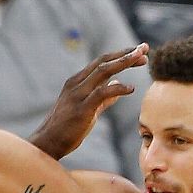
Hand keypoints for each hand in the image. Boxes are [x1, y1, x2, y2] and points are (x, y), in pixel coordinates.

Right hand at [31, 44, 148, 158]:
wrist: (48, 144)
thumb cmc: (67, 129)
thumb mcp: (88, 108)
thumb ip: (104, 97)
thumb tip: (119, 85)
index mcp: (77, 82)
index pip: (102, 62)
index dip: (122, 55)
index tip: (140, 52)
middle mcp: (76, 84)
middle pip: (104, 61)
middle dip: (126, 53)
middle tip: (145, 48)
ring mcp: (77, 95)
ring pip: (103, 71)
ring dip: (124, 62)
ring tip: (142, 60)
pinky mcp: (81, 109)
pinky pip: (101, 93)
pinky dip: (118, 88)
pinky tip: (131, 89)